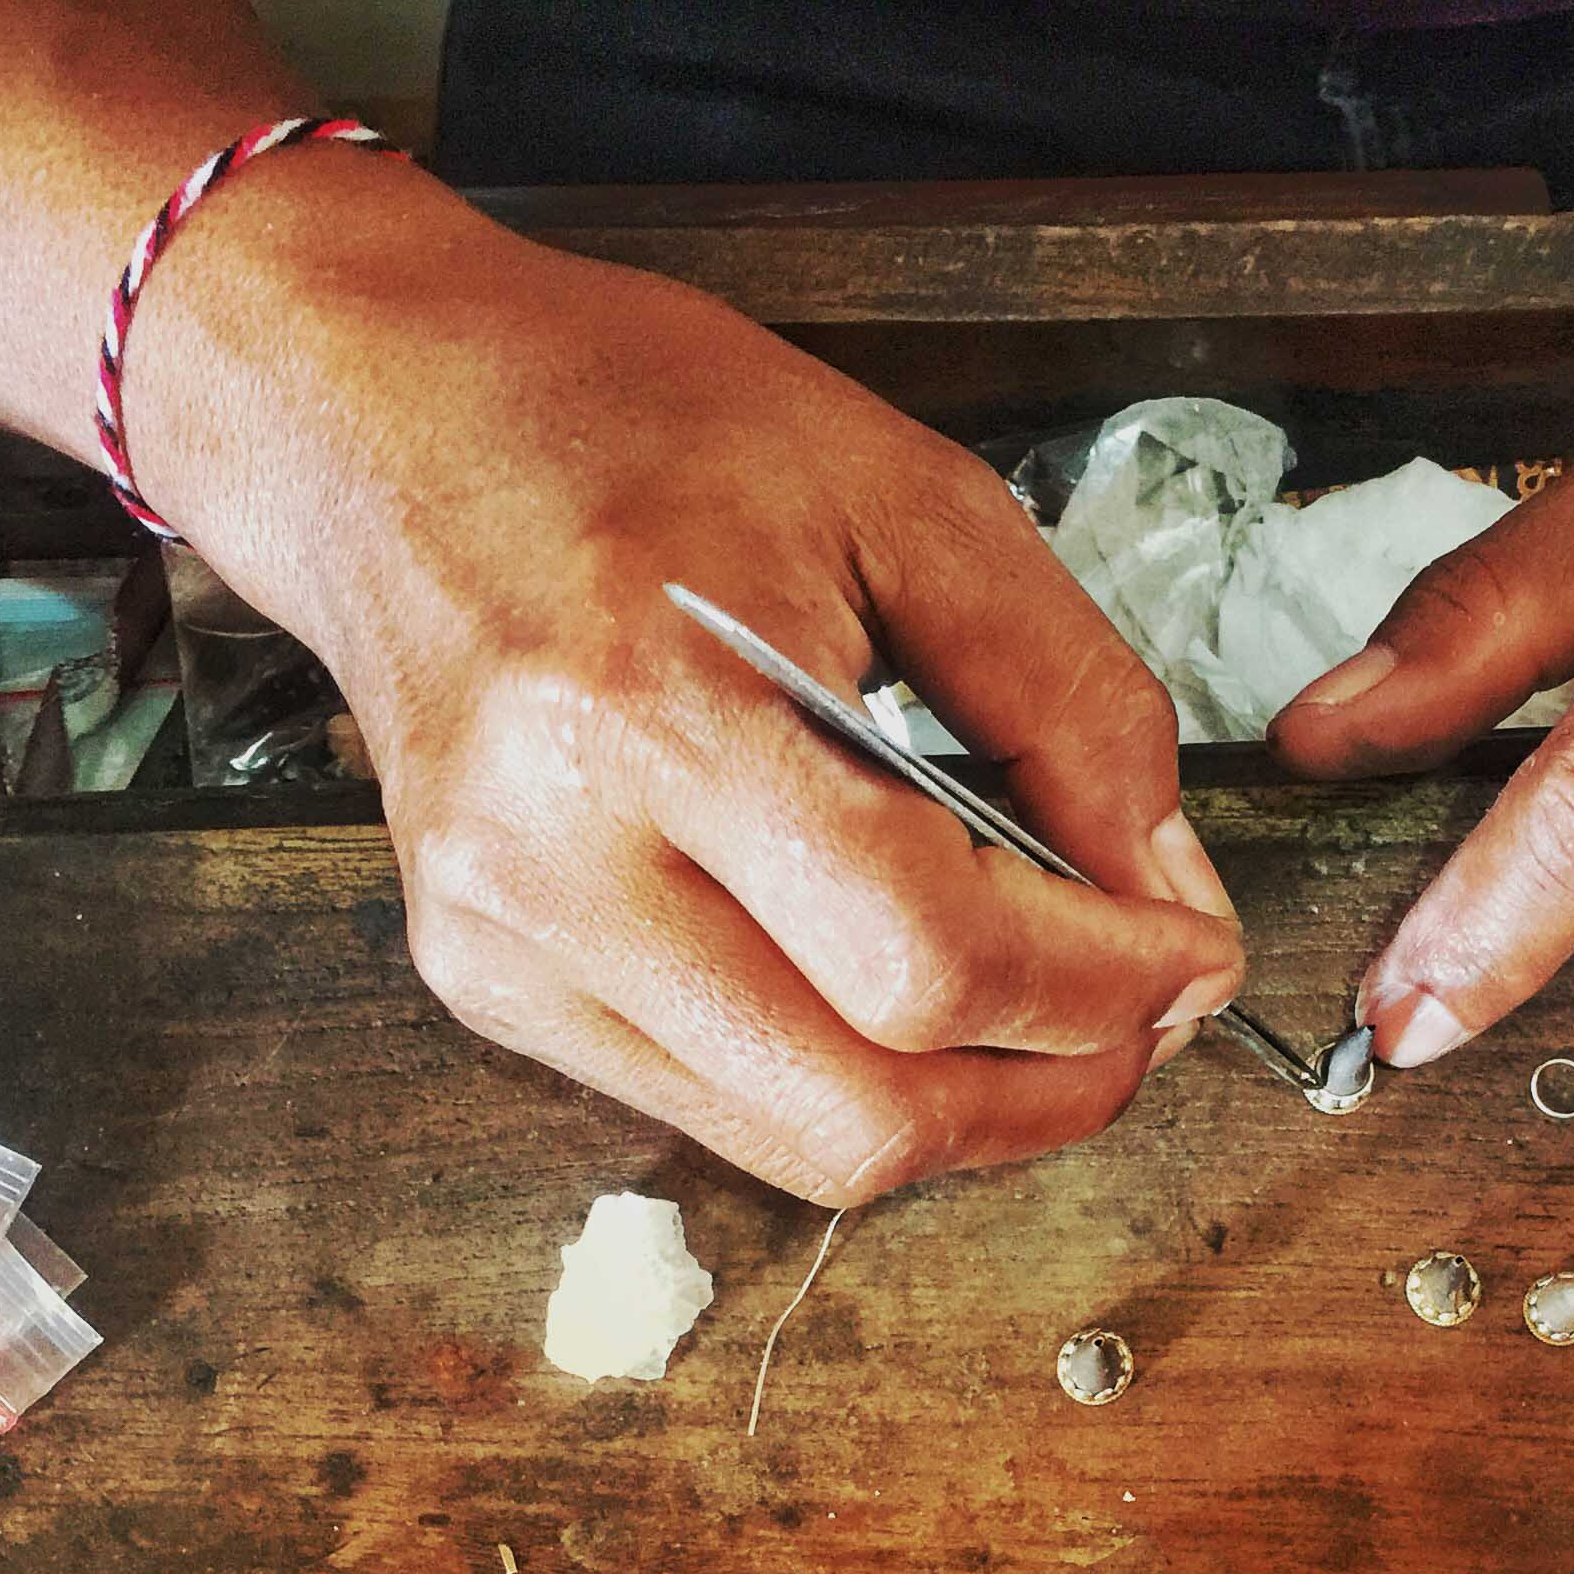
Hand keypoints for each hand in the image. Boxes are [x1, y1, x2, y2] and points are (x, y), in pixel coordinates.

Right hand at [171, 227, 1242, 1204]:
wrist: (381, 425)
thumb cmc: (631, 424)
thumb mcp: (907, 498)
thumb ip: (1070, 703)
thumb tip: (1168, 897)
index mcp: (652, 708)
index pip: (928, 956)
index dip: (1100, 990)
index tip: (1191, 953)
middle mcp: (550, 862)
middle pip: (865, 1116)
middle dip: (1053, 1092)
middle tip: (1143, 1016)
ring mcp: (503, 947)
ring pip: (801, 1149)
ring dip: (967, 1113)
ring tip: (1048, 1012)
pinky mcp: (489, 988)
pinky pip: (726, 1107)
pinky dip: (854, 1078)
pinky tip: (904, 987)